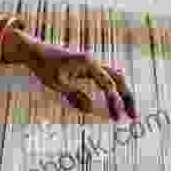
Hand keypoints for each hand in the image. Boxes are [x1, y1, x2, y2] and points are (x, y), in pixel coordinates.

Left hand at [18, 32, 138, 122]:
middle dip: (127, 98)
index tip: (117, 118)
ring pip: (114, 79)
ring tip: (127, 115)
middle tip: (134, 117)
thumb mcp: (58, 83)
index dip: (114, 102)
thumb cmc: (45, 67)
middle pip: (118, 80)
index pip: (108, 85)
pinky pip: (105, 82)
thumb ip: (75, 95)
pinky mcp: (88, 70)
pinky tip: (112, 108)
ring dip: (122, 95)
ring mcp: (92, 66)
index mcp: (89, 64)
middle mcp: (94, 63)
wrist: (36, 53)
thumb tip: (90, 110)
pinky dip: (112, 93)